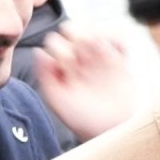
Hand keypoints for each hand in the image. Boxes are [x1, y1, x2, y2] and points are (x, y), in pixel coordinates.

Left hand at [35, 23, 135, 141]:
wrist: (110, 129)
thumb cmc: (81, 119)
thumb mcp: (57, 99)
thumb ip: (45, 76)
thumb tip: (39, 51)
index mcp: (62, 66)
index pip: (54, 40)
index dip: (58, 47)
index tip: (66, 65)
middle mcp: (80, 60)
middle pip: (74, 29)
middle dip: (77, 34)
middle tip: (83, 49)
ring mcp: (100, 59)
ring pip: (96, 30)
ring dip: (98, 35)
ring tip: (101, 51)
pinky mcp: (120, 62)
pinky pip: (119, 40)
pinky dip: (118, 39)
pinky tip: (117, 51)